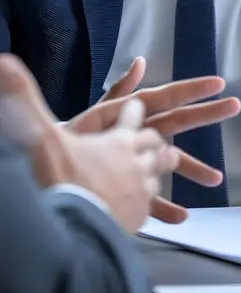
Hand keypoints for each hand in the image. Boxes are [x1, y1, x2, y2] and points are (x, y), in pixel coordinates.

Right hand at [0, 53, 179, 232]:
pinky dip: (164, 206)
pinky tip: (172, 213)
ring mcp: (140, 189)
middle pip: (155, 142)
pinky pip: (157, 207)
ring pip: (159, 172)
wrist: (71, 229)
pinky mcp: (139, 216)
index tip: (136, 105)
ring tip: (169, 163)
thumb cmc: (58, 180)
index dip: (133, 108)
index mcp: (116, 138)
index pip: (132, 113)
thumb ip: (23, 98)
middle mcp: (134, 160)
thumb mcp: (41, 135)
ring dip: (162, 166)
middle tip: (162, 138)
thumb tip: (5, 63)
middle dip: (156, 138)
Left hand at [68, 56, 240, 222]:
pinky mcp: (131, 189)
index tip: (218, 82)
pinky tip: (182, 217)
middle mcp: (141, 135)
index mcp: (133, 115)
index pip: (166, 97)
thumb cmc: (71, 139)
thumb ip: (120, 91)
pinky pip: (152, 200)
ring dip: (194, 169)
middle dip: (206, 115)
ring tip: (216, 180)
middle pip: (177, 123)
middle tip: (235, 106)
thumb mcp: (96, 116)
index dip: (191, 89)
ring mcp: (139, 162)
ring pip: (171, 163)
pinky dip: (167, 208)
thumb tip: (141, 62)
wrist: (51, 171)